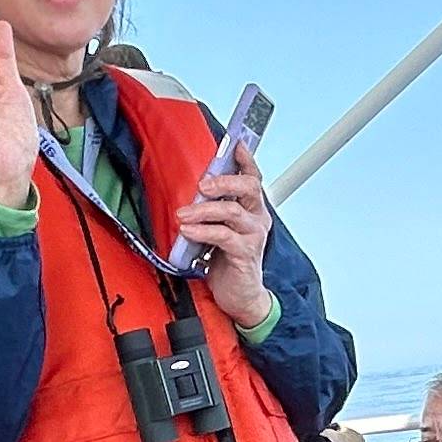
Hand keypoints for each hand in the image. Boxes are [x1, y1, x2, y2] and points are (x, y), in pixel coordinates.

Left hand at [171, 147, 272, 327]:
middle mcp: (257, 219)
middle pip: (248, 187)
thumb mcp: (220, 230)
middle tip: (202, 185)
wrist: (240, 297)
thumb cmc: (228, 262)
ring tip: (183, 213)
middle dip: (224, 181)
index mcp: (253, 210)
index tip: (235, 144)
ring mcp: (253, 236)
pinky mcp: (244, 254)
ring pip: (232, 211)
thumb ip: (213, 211)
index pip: (253, 178)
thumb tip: (193, 191)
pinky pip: (223, 236)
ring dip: (204, 209)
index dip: (245, 160)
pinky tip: (188, 231)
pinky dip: (202, 231)